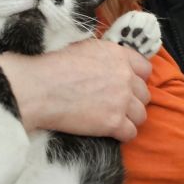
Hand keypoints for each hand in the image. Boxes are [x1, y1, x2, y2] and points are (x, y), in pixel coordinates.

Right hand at [0, 38, 150, 140]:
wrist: (38, 89)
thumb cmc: (52, 67)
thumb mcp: (82, 48)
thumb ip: (104, 56)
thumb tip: (107, 63)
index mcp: (118, 55)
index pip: (145, 69)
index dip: (136, 79)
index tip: (126, 86)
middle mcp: (125, 76)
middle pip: (144, 94)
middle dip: (132, 101)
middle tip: (115, 105)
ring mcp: (121, 100)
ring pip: (141, 115)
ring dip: (129, 119)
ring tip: (112, 121)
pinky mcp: (113, 122)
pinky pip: (131, 133)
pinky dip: (121, 135)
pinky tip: (108, 132)